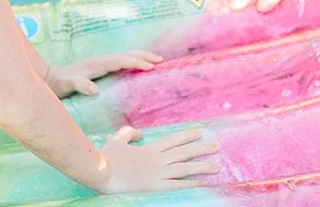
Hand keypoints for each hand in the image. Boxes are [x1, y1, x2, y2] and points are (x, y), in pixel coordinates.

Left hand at [45, 51, 162, 98]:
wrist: (49, 79)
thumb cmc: (59, 85)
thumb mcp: (67, 86)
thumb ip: (79, 85)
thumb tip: (94, 90)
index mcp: (96, 65)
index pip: (121, 60)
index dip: (136, 62)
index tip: (152, 67)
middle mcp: (100, 61)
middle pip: (126, 54)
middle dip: (143, 56)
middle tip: (161, 61)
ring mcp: (99, 63)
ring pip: (124, 56)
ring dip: (139, 57)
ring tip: (155, 61)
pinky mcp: (98, 68)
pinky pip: (119, 62)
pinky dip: (132, 62)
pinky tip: (137, 68)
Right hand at [98, 127, 219, 192]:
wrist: (102, 171)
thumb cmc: (107, 157)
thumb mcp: (117, 140)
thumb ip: (128, 133)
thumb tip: (139, 132)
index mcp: (149, 148)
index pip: (173, 140)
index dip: (187, 136)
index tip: (201, 132)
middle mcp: (157, 159)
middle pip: (184, 152)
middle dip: (201, 148)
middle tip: (218, 146)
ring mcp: (158, 173)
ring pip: (184, 168)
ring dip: (202, 166)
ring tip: (217, 166)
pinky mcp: (155, 186)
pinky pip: (177, 185)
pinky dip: (190, 184)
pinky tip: (202, 183)